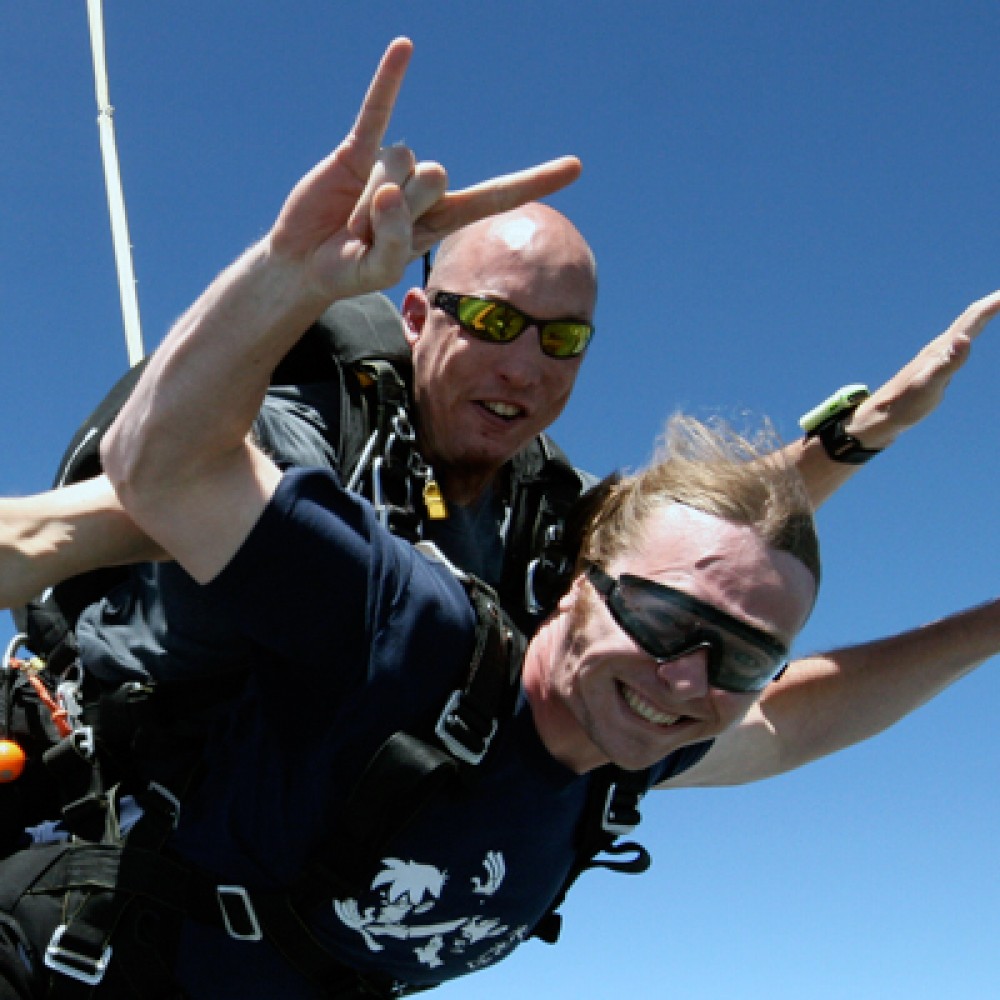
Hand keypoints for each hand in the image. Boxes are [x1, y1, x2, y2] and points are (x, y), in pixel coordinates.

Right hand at [268, 38, 580, 301]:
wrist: (304, 261)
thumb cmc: (348, 272)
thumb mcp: (376, 271)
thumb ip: (393, 240)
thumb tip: (391, 190)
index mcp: (443, 220)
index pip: (496, 197)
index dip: (533, 183)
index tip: (574, 166)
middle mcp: (426, 189)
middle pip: (435, 180)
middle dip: (398, 213)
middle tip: (367, 237)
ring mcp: (394, 167)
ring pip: (401, 164)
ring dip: (371, 201)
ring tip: (350, 222)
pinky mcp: (359, 150)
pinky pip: (378, 109)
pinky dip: (390, 80)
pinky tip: (405, 46)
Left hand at [848, 290, 999, 447]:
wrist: (881, 416)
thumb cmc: (904, 404)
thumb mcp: (929, 385)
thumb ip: (948, 363)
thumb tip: (964, 338)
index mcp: (941, 348)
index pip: (972, 318)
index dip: (994, 303)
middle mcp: (939, 347)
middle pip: (970, 318)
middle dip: (992, 303)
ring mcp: (937, 356)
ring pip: (964, 328)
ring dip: (982, 314)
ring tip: (997, 305)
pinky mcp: (935, 367)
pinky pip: (958, 343)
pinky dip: (971, 334)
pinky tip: (969, 338)